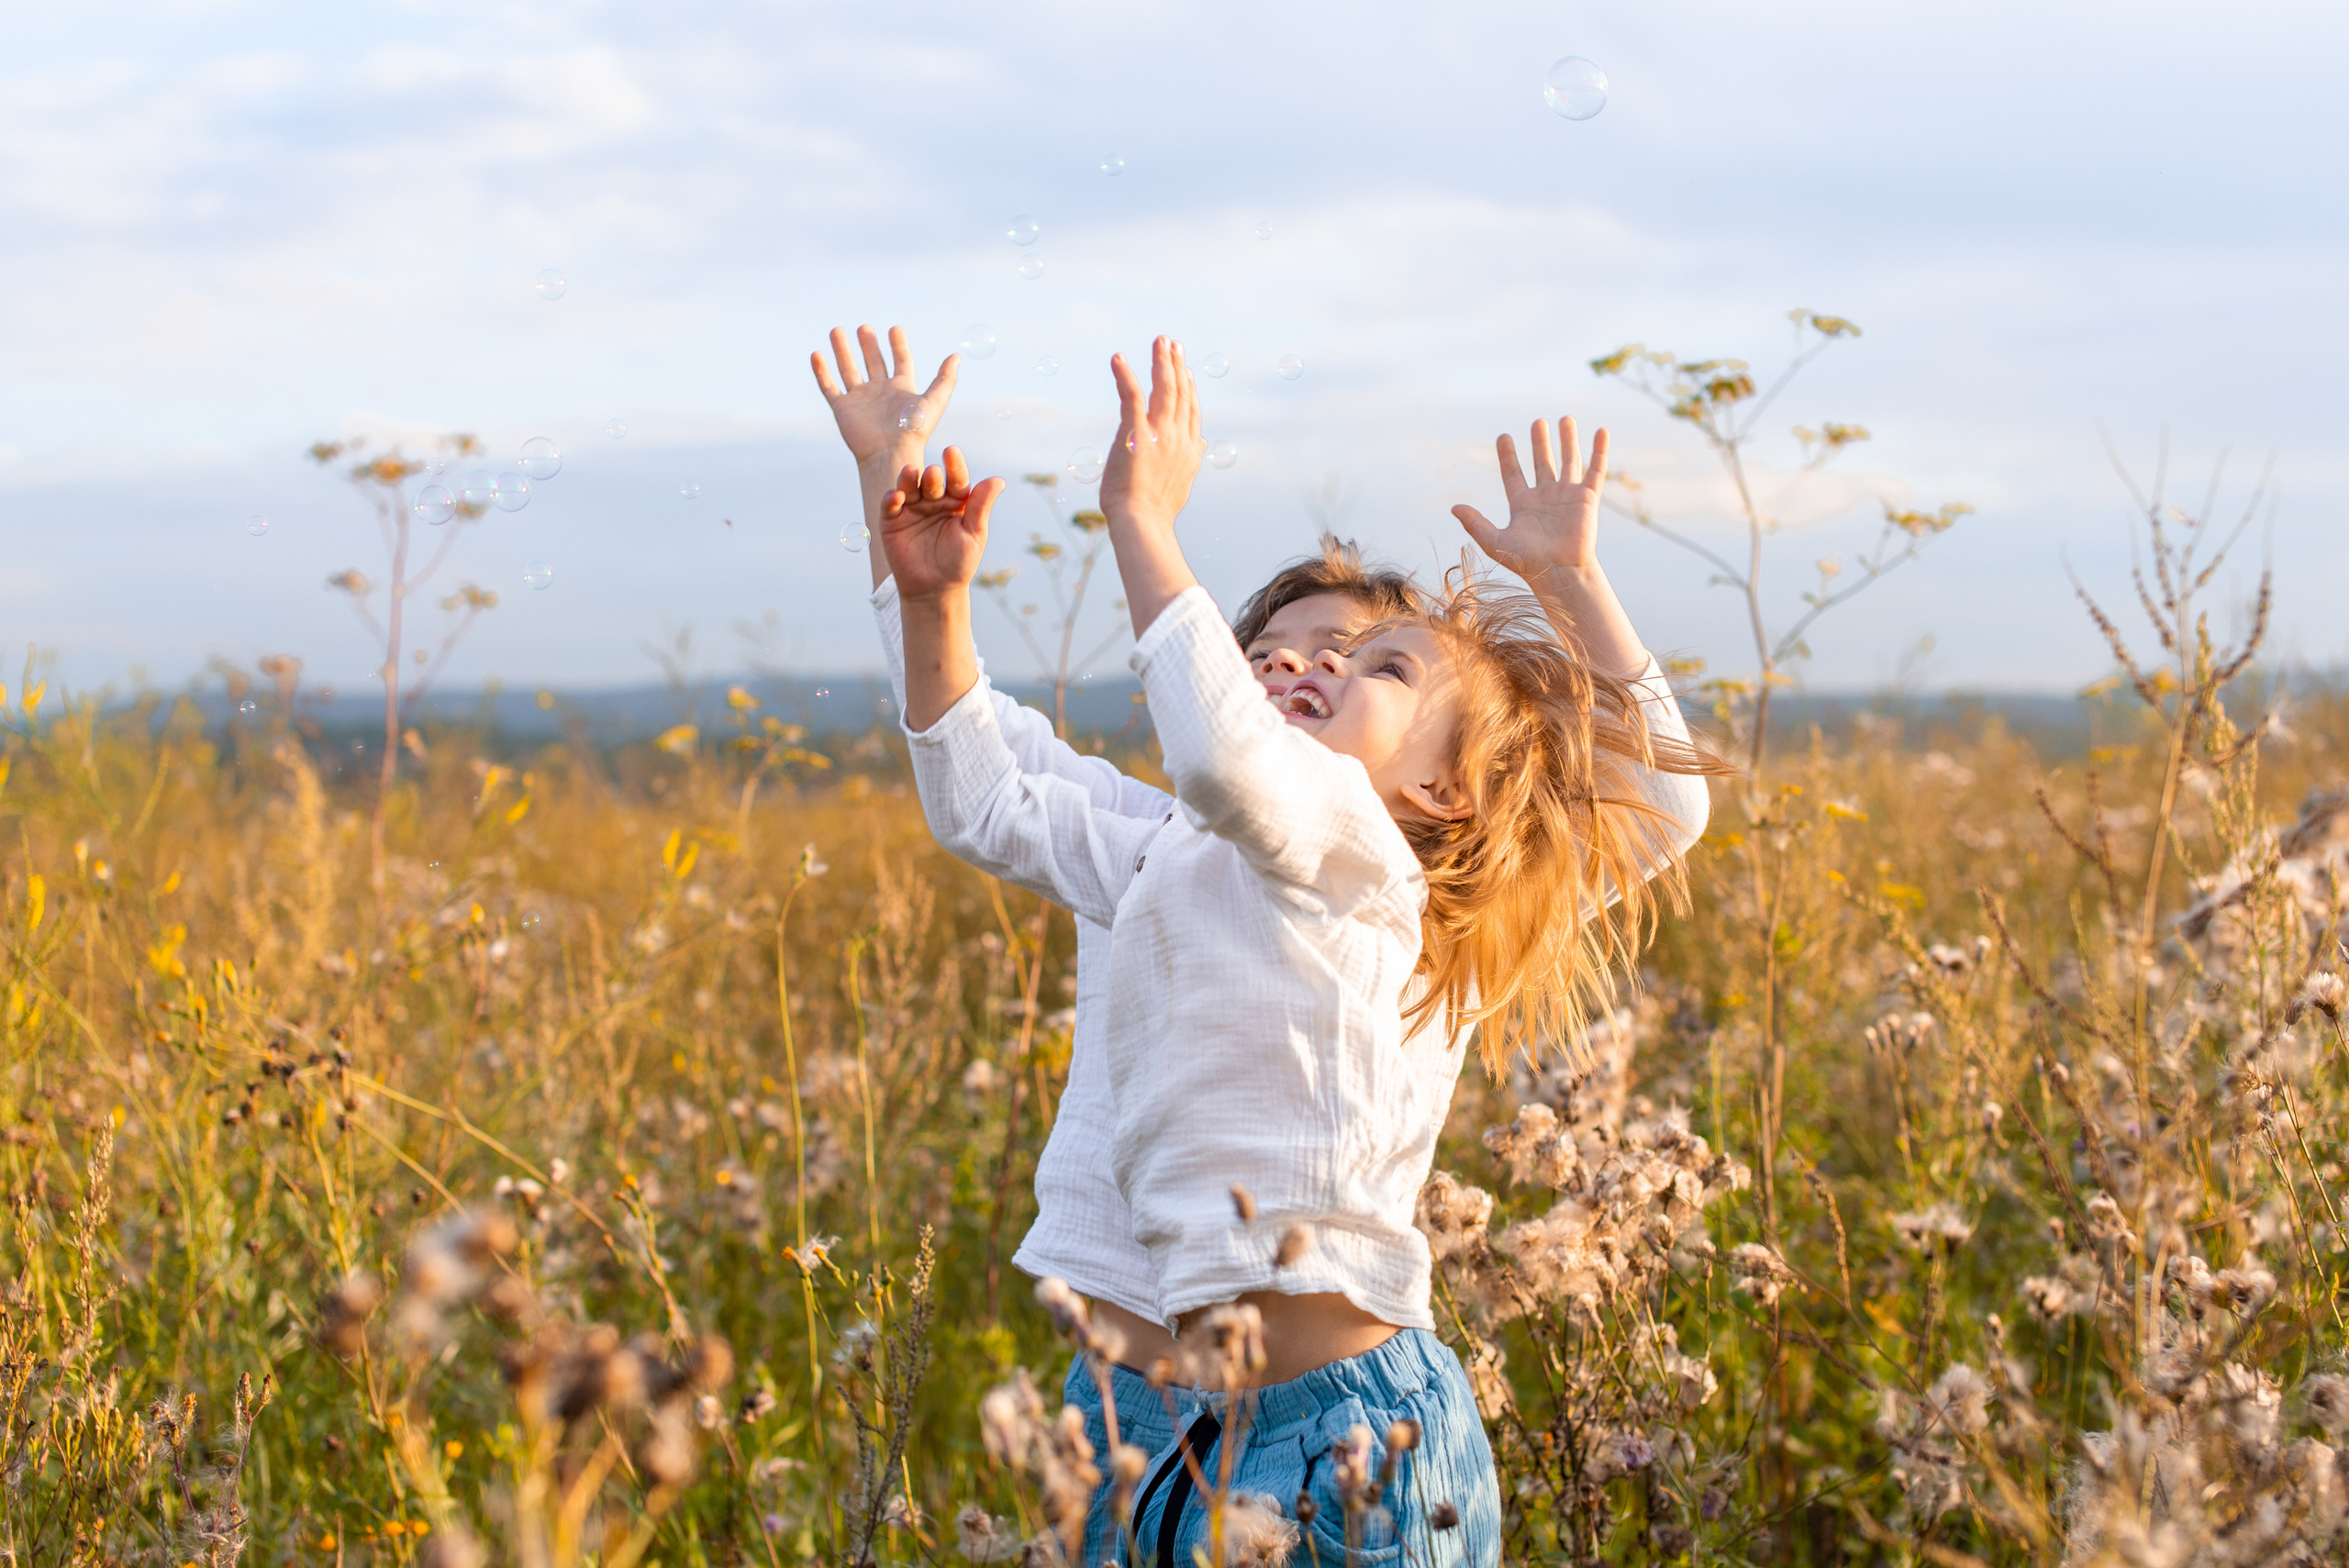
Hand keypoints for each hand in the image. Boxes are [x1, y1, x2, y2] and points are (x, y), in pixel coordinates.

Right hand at [810, 325, 957, 469]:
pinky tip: (816, 354)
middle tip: (864, 328)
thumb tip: (957, 355)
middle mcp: (880, 392)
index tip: (895, 329)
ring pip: (849, 369)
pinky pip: (829, 386)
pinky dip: (821, 371)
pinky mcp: (842, 408)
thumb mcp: (934, 401)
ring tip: (836, 331)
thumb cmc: (914, 431)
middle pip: (873, 363)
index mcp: (901, 389)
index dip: (898, 345)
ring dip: (842, 351)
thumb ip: (945, 379)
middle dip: (868, 345)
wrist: (889, 454)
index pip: (901, 361)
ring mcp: (860, 399)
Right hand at [878, 447, 1004, 602]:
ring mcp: (912, 508)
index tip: (951, 452)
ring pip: (909, 486)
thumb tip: (998, 480)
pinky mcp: (891, 520)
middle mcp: (934, 500)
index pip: (956, 478)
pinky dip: (891, 498)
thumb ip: (981, 506)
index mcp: (956, 500)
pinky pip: (889, 504)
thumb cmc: (959, 562)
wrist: (934, 589)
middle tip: (934, 475)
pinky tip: (896, 496)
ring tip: (911, 473)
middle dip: (932, 476)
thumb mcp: (974, 534)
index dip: (954, 466)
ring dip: (908, 478)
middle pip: (931, 480)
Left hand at [1099, 336, 1203, 537]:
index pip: (1191, 411)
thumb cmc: (1155, 511)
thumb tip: (1200, 443)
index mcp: (1189, 450)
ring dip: (1162, 362)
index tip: (1185, 370)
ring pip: (1164, 388)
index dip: (1189, 388)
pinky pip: (1132, 396)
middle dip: (1177, 366)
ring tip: (1160, 341)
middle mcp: (1179, 437)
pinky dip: (1125, 375)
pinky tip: (1118, 358)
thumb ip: (1189, 458)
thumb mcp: (1180, 482)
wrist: (1143, 522)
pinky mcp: (1136, 433)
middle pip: (1181, 394)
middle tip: (1173, 344)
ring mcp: (1160, 434)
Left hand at [1453, 417, 1609, 583]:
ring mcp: (1567, 496)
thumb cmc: (1527, 562)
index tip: (1504, 436)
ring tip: (1565, 419)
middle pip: (1542, 463)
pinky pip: (1595, 470)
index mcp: (1522, 505)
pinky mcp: (1587, 498)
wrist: (1560, 573)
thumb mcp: (1494, 541)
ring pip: (1568, 461)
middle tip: (1537, 422)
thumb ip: (1475, 523)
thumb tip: (1453, 507)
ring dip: (1567, 440)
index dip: (1508, 456)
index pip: (1513, 474)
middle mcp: (1545, 497)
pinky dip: (1599, 450)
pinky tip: (1601, 432)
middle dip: (1540, 442)